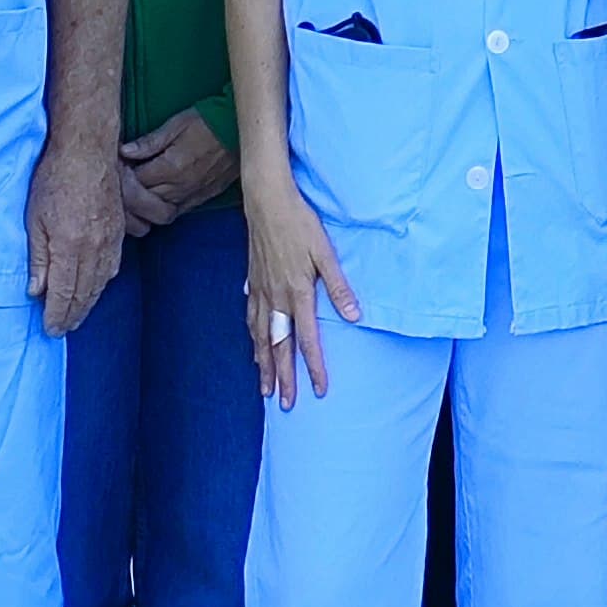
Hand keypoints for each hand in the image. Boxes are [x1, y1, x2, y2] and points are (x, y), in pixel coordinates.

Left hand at [30, 138, 124, 335]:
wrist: (87, 150)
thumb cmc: (54, 179)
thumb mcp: (34, 219)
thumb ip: (37, 258)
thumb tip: (36, 291)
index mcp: (69, 247)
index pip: (65, 293)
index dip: (57, 315)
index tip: (50, 329)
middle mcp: (94, 249)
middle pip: (85, 293)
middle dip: (73, 315)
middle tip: (62, 330)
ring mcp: (110, 240)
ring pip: (101, 282)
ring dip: (89, 303)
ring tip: (77, 316)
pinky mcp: (119, 230)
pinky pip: (112, 266)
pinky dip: (103, 283)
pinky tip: (96, 287)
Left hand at [119, 113, 238, 233]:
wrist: (241, 130)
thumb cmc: (207, 121)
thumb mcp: (176, 124)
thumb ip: (149, 142)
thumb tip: (124, 151)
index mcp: (170, 168)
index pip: (135, 182)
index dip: (123, 174)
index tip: (118, 164)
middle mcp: (180, 187)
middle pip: (144, 202)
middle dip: (129, 192)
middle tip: (124, 179)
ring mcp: (192, 196)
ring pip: (159, 212)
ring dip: (145, 204)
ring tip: (138, 190)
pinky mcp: (202, 199)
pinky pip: (177, 212)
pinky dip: (163, 208)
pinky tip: (157, 197)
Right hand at [242, 172, 362, 407]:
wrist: (266, 202)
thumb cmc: (300, 223)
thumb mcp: (325, 252)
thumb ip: (338, 286)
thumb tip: (355, 316)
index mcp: (297, 293)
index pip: (307, 340)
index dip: (314, 367)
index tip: (318, 390)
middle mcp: (276, 299)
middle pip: (279, 347)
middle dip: (283, 378)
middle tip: (285, 404)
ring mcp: (261, 292)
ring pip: (260, 338)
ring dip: (264, 366)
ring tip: (265, 389)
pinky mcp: (252, 282)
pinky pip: (251, 319)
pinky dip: (253, 338)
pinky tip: (254, 347)